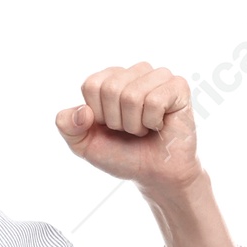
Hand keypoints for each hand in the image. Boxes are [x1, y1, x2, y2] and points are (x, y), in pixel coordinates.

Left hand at [54, 63, 204, 199]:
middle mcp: (134, 72)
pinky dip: (152, 122)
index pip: (92, 85)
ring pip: (132, 95)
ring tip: (144, 128)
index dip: (98, 114)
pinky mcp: (178, 86)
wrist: (153, 174)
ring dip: (135, 124)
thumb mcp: (84, 145)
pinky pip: (155, 101)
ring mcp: (158, 76)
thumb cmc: (121, 155)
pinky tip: (160, 125)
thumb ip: (68, 126)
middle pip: (111, 88)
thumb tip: (82, 111)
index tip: (110, 126)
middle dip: (117, 120)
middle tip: (130, 130)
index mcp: (110, 79)